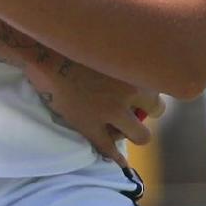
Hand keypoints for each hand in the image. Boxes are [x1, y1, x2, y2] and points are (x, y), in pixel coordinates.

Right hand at [26, 55, 160, 167]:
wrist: (44, 53)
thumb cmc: (76, 42)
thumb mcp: (111, 43)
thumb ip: (129, 56)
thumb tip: (140, 64)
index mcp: (136, 66)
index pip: (161, 83)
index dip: (152, 89)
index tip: (143, 92)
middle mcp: (130, 90)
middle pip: (157, 110)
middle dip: (147, 111)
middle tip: (134, 110)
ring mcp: (111, 110)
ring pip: (141, 135)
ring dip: (134, 133)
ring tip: (122, 130)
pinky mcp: (91, 124)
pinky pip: (109, 148)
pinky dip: (116, 158)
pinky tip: (121, 164)